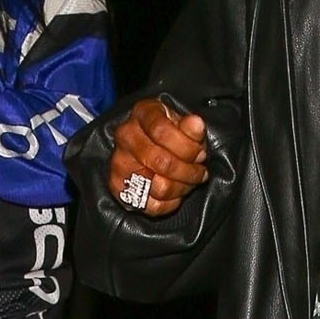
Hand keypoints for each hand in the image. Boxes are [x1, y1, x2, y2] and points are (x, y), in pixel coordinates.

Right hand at [108, 99, 208, 216]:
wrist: (150, 146)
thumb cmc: (170, 134)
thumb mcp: (184, 124)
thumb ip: (191, 127)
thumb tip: (196, 124)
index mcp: (142, 113)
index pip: (162, 132)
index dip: (188, 147)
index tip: (200, 154)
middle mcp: (125, 135)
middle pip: (161, 161)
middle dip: (189, 171)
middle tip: (200, 172)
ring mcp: (119, 162)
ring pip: (159, 187)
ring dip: (182, 188)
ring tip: (189, 181)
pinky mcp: (118, 187)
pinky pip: (151, 205)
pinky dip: (171, 203)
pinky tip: (176, 192)